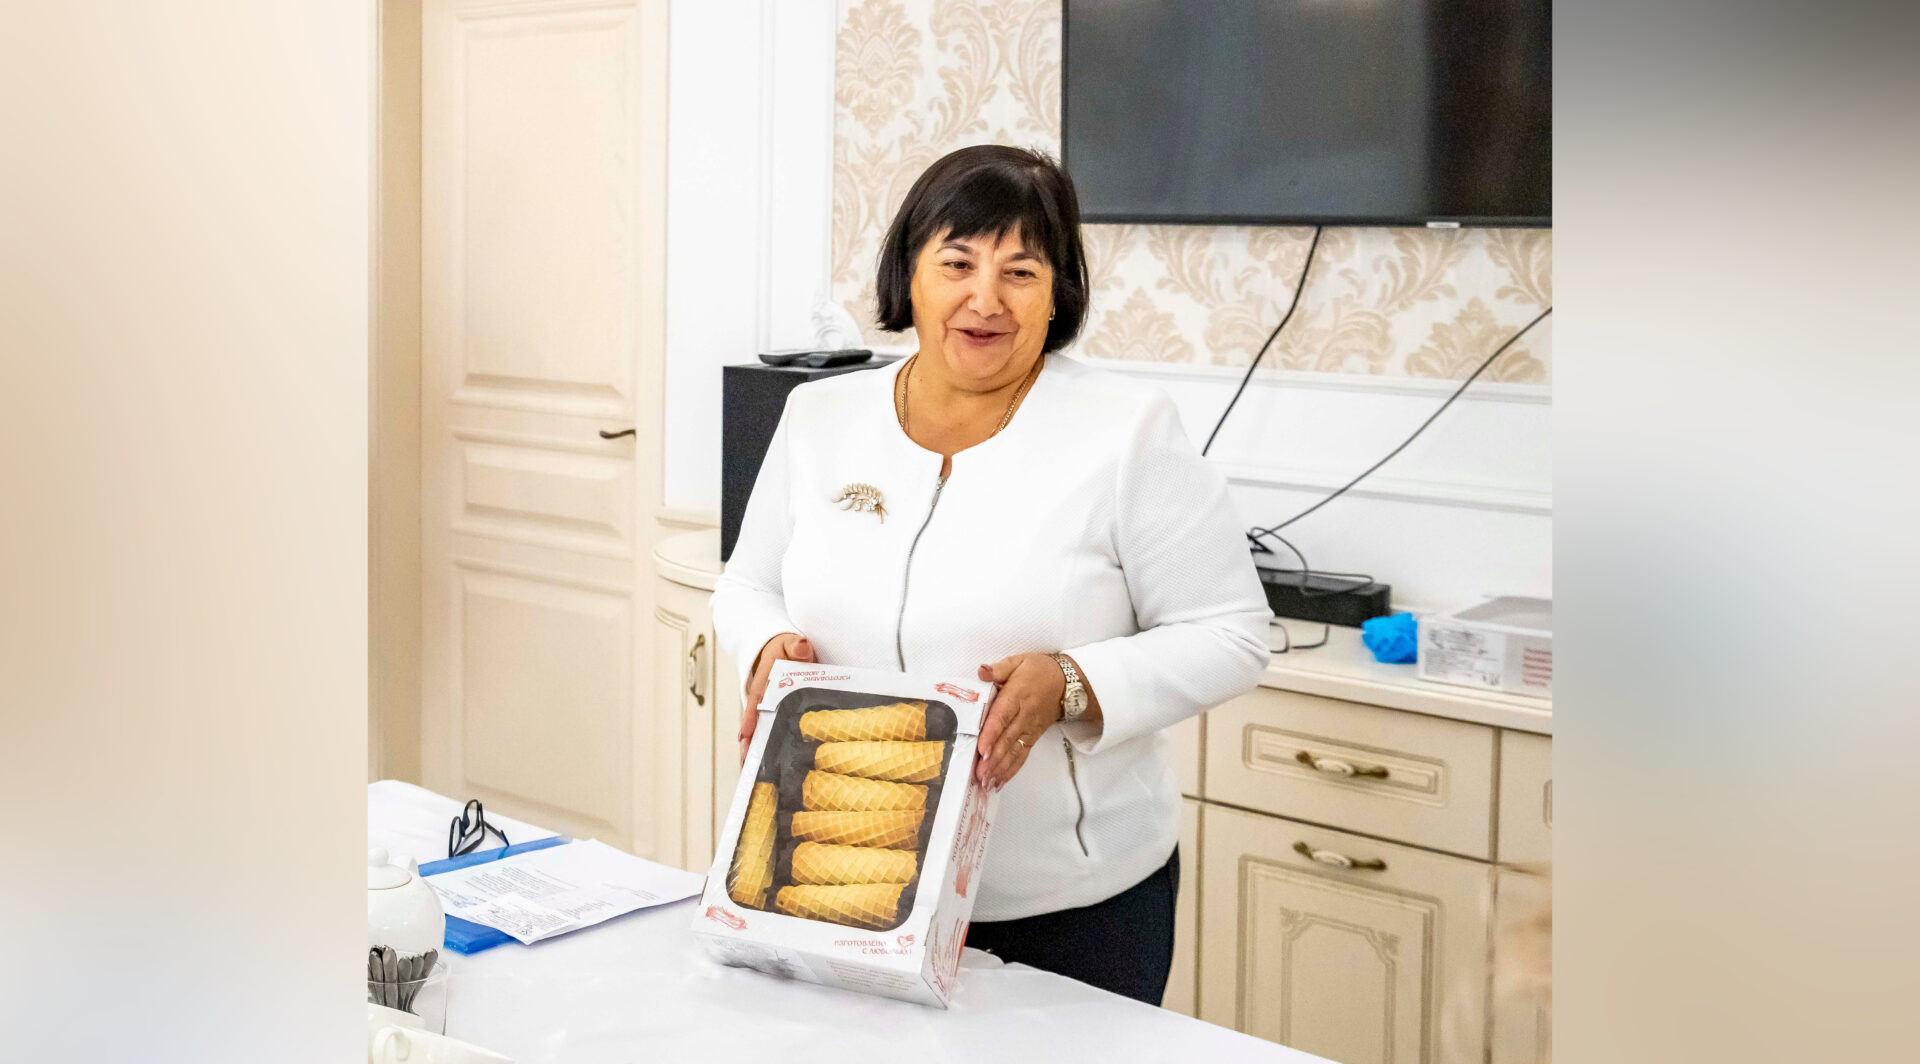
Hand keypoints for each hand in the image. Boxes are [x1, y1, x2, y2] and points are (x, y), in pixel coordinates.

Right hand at [741, 632, 813, 762]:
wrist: (779, 649)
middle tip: (746, 762)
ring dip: (753, 748)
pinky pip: (765, 730)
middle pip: (752, 720)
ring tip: (750, 772)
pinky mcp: (769, 713)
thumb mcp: (790, 643)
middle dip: (748, 741)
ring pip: (757, 729)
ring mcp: (763, 706)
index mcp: (764, 678)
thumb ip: (796, 646)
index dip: (751, 717)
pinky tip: (764, 766)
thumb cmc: (786, 648)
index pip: (757, 698)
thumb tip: (802, 647)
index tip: (746, 735)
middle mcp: (759, 694)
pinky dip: (763, 746)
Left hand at [973, 653, 1066, 788]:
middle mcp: (1024, 715)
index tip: (982, 749)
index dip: (992, 733)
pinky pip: (1022, 755)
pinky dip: (1011, 769)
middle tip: (980, 774)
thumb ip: (998, 669)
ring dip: (1001, 768)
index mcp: (1017, 695)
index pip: (1003, 716)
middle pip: (1008, 739)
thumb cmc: (1038, 670)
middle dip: (994, 758)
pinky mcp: (1033, 737)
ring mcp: (1030, 729)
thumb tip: (981, 671)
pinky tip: (1000, 781)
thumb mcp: (1018, 661)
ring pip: (1015, 751)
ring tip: (987, 782)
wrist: (1066, 682)